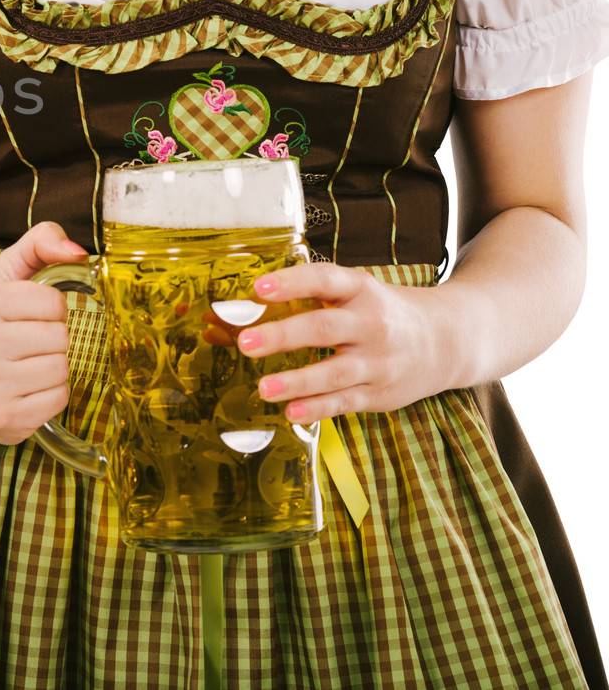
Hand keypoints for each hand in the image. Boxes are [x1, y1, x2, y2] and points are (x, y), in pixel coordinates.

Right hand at [0, 221, 77, 444]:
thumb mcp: (7, 275)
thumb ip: (41, 242)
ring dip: (53, 368)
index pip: (53, 302)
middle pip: (60, 337)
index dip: (50, 310)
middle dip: (52, 340)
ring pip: (61, 369)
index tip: (30, 317)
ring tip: (27, 367)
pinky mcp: (2, 418)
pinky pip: (58, 400)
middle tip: (28, 345)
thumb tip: (79, 251)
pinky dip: (50, 396)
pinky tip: (27, 390)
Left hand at [240, 264, 446, 422]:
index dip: (291, 282)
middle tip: (245, 342)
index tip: (258, 289)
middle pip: (324, 328)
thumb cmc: (384, 312)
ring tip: (264, 388)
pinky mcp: (381, 392)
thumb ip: (315, 295)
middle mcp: (371, 324)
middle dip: (283, 335)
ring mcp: (378, 361)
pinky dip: (318, 409)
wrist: (448, 340)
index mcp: (361, 290)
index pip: (324, 280)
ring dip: (297, 382)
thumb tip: (253, 301)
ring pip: (335, 372)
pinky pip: (346, 401)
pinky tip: (291, 412)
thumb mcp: (359, 292)